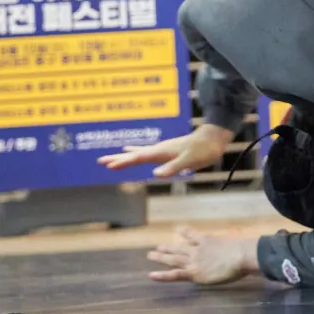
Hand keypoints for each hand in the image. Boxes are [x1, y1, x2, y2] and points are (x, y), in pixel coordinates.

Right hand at [100, 124, 233, 178]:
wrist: (213, 139)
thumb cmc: (202, 150)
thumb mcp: (189, 161)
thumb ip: (173, 167)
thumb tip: (156, 174)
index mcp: (161, 152)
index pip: (138, 158)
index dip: (123, 162)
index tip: (109, 166)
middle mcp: (159, 149)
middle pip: (134, 155)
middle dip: (118, 159)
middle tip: (101, 162)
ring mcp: (162, 149)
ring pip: (138, 153)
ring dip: (125, 156)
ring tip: (111, 158)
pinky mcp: (166, 151)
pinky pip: (146, 152)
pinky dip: (136, 152)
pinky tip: (133, 151)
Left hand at [147, 227, 258, 285]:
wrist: (240, 255)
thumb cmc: (243, 249)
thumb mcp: (236, 240)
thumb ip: (234, 242)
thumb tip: (244, 243)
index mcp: (208, 240)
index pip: (193, 236)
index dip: (185, 232)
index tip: (178, 229)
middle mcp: (197, 249)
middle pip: (180, 247)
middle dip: (168, 247)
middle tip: (157, 246)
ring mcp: (194, 260)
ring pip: (173, 258)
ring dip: (161, 257)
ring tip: (150, 255)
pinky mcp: (194, 272)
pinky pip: (175, 274)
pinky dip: (162, 275)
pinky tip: (151, 275)